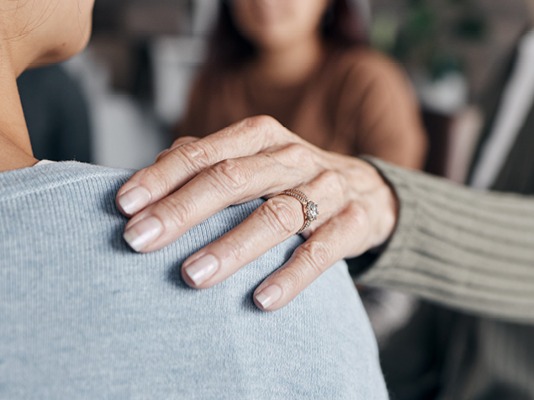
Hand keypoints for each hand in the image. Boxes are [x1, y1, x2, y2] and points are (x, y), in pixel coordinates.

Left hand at [116, 116, 397, 310]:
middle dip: (183, 210)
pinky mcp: (353, 222)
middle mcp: (292, 157)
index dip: (161, 178)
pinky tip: (261, 300)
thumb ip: (207, 163)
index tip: (123, 206)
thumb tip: (151, 176)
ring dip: (232, 247)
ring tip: (192, 275)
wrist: (368, 190)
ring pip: (276, 216)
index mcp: (260, 137)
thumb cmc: (292, 179)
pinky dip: (292, 275)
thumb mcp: (253, 160)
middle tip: (139, 241)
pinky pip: (321, 250)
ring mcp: (326, 188)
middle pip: (233, 180)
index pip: (203, 154)